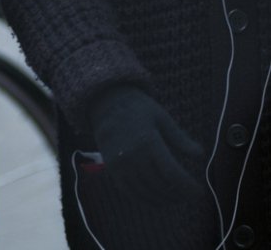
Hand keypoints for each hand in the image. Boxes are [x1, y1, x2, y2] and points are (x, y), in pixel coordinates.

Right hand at [88, 86, 204, 204]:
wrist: (106, 104)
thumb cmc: (139, 109)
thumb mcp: (162, 118)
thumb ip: (180, 138)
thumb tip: (200, 155)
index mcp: (148, 142)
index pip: (172, 174)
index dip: (187, 187)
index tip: (199, 193)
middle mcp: (133, 156)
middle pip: (160, 185)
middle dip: (178, 194)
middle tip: (189, 196)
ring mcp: (120, 164)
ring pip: (145, 191)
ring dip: (163, 199)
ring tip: (176, 199)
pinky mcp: (112, 169)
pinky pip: (129, 191)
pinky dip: (144, 200)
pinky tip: (157, 200)